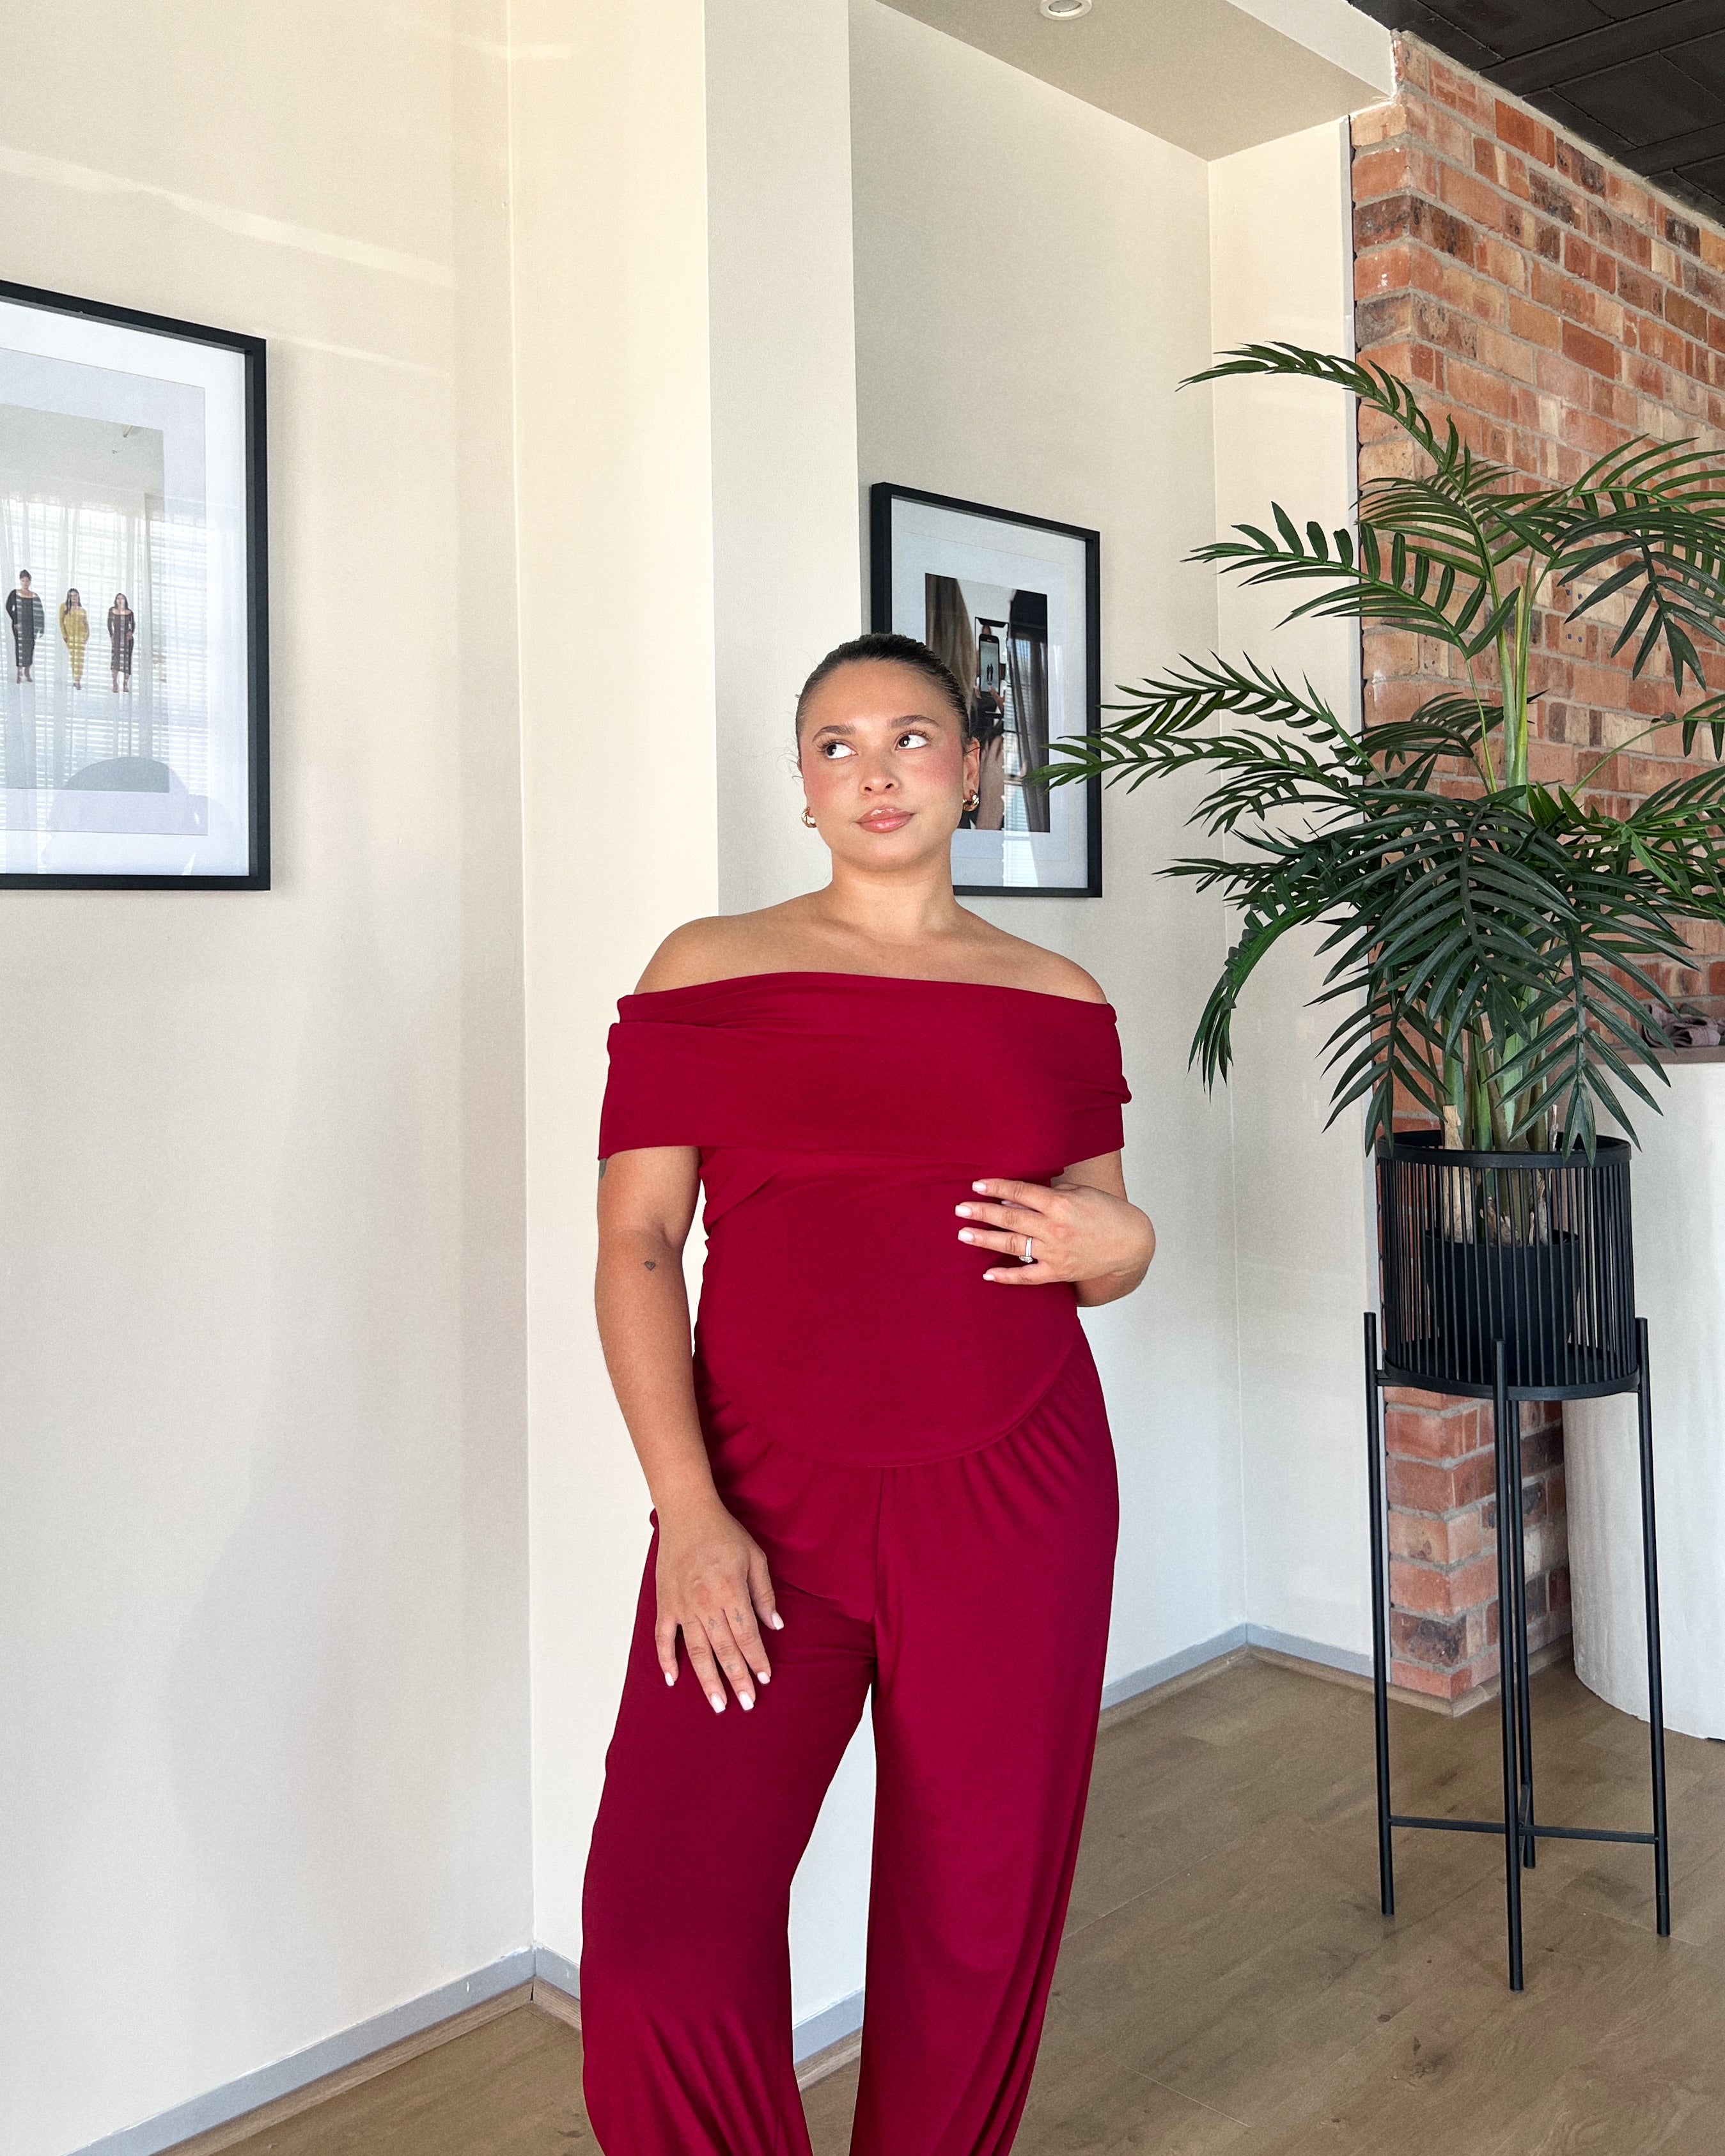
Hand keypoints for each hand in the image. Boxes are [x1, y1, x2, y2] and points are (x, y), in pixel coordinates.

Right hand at [654, 1495, 781, 1713]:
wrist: (687, 1514)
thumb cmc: (724, 1534)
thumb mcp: (755, 1558)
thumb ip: (764, 1594)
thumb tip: (775, 1626)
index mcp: (731, 1592)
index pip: (747, 1636)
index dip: (757, 1660)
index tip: (765, 1679)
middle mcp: (705, 1603)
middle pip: (724, 1650)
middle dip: (737, 1680)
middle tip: (746, 1704)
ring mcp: (682, 1606)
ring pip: (696, 1651)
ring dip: (707, 1679)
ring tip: (718, 1704)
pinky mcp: (665, 1603)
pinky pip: (663, 1637)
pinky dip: (666, 1659)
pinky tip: (674, 1679)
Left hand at [955, 1174, 1152, 1286]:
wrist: (1131, 1243)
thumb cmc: (1106, 1212)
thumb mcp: (1079, 1193)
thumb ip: (1047, 1194)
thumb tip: (1015, 1199)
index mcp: (1061, 1204)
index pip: (1021, 1193)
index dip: (997, 1188)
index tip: (977, 1185)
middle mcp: (1055, 1228)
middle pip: (1010, 1218)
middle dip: (983, 1212)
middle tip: (960, 1209)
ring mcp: (1056, 1253)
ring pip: (1013, 1245)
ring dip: (986, 1239)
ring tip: (964, 1234)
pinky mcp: (1059, 1272)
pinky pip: (1027, 1276)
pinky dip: (1007, 1276)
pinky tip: (988, 1273)